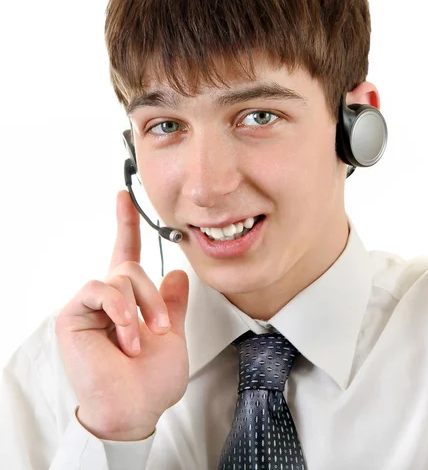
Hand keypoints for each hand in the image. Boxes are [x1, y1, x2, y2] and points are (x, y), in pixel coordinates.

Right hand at [55, 190, 188, 440]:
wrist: (135, 408)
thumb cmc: (152, 381)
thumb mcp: (173, 336)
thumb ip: (173, 303)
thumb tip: (177, 272)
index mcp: (130, 300)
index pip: (127, 253)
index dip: (126, 224)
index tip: (125, 197)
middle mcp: (108, 298)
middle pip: (130, 266)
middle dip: (152, 297)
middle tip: (161, 329)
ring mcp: (89, 305)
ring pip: (119, 276)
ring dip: (138, 308)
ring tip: (140, 341)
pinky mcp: (73, 314)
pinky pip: (99, 289)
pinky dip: (119, 310)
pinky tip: (126, 336)